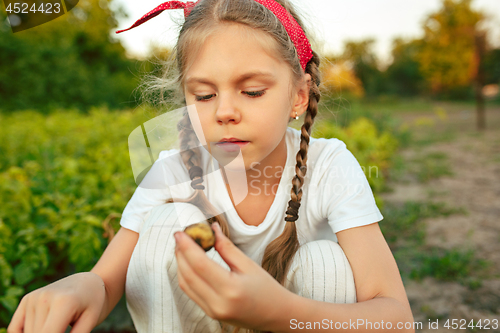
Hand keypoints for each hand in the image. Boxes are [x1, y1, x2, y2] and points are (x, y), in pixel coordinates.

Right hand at [7, 272, 105, 332]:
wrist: (88, 283)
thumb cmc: (92, 305)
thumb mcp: (89, 323)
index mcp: (64, 302)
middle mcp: (45, 297)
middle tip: (65, 325)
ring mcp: (34, 297)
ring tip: (61, 323)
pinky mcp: (27, 299)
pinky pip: (15, 329)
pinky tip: (43, 327)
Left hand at [174, 222, 292, 330]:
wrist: (276, 315)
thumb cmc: (266, 288)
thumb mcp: (249, 265)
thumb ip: (227, 247)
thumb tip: (212, 229)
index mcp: (230, 289)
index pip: (200, 265)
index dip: (187, 247)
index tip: (180, 233)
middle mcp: (218, 303)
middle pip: (188, 274)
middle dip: (180, 253)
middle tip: (181, 236)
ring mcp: (212, 311)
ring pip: (185, 284)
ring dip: (180, 264)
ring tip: (183, 247)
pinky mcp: (210, 313)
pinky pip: (190, 292)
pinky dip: (186, 275)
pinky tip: (189, 263)